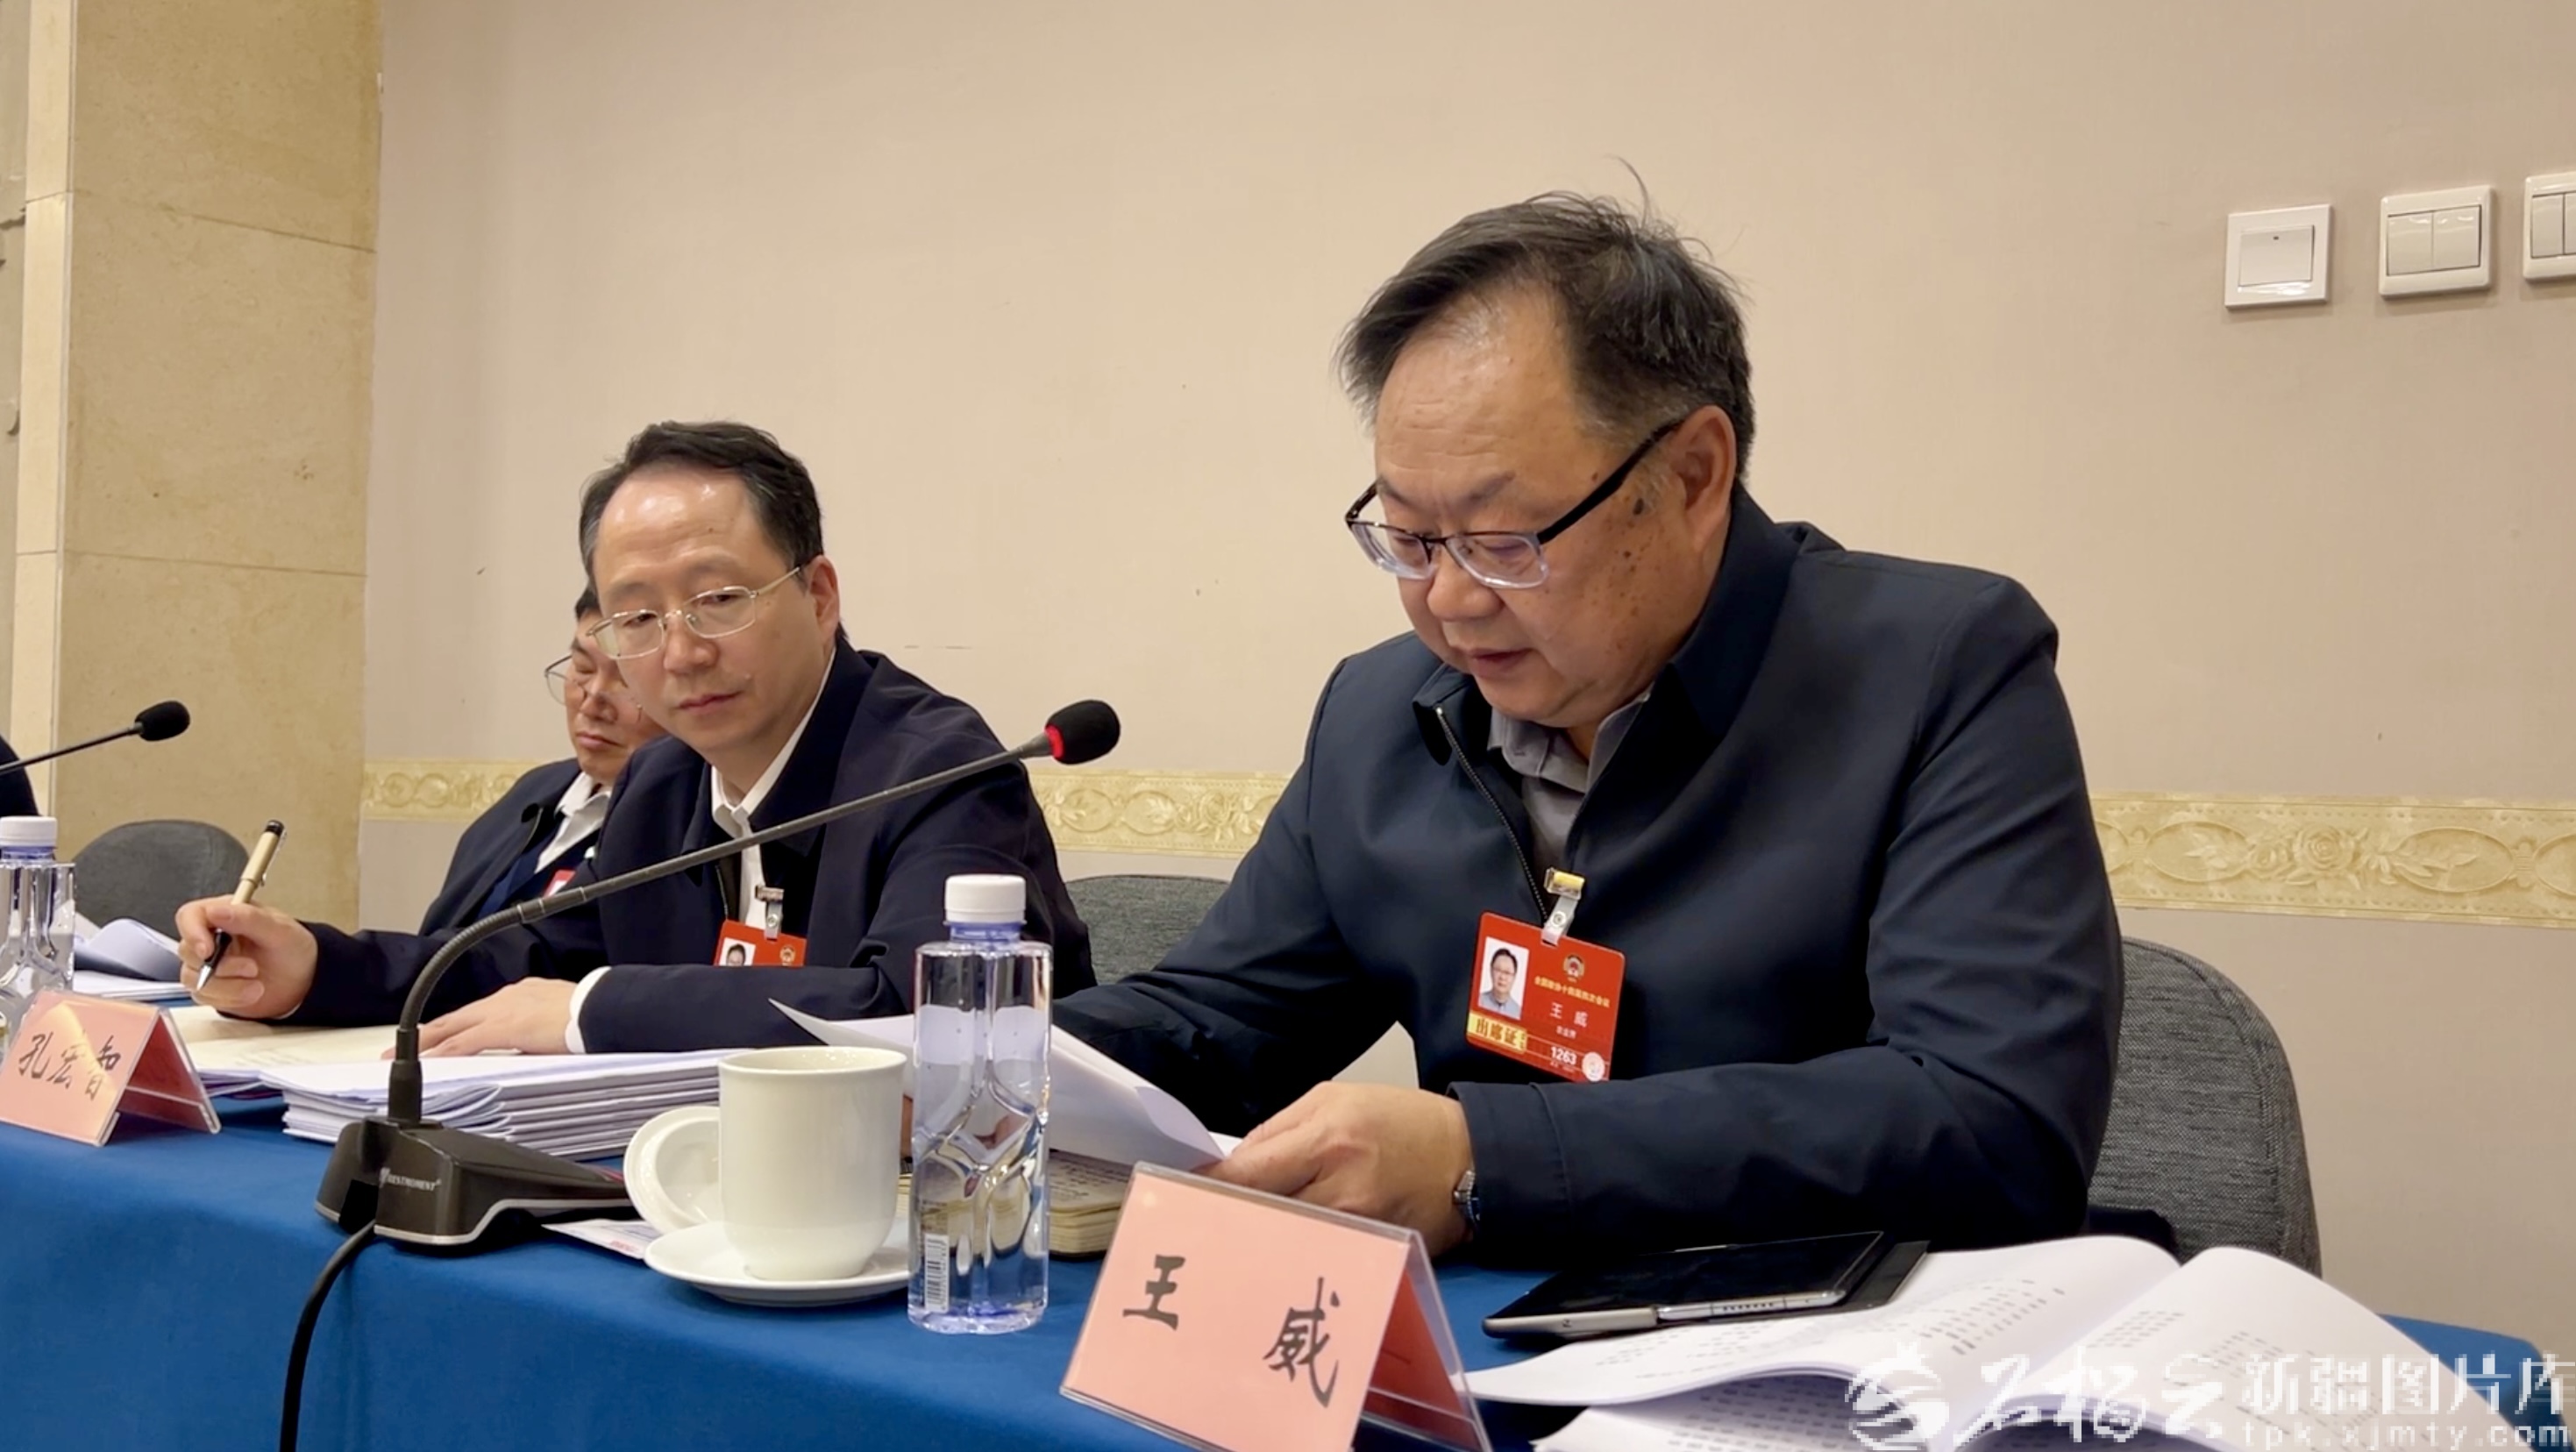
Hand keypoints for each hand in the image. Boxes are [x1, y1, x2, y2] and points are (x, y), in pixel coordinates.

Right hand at [174, 899, 317, 1018]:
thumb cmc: (293, 948)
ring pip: (192, 977)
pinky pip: (203, 996)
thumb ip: (248, 918)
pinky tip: (251, 992)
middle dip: (221, 965)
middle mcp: (211, 937)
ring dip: (226, 985)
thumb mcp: (279, 929)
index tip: (207, 950)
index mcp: (225, 913)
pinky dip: (228, 998)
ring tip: (257, 985)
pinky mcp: (211, 988)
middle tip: (252, 968)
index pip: (190, 916)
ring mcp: (208, 964)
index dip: (192, 932)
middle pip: (188, 951)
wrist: (304, 979)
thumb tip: (216, 911)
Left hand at [416, 978, 577, 1055]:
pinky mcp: (502, 1027)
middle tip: (401, 1045)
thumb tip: (531, 1048)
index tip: (440, 1036)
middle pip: (457, 1017)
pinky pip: (464, 1042)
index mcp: (521, 995)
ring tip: (405, 1056)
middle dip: (428, 1032)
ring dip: (428, 1042)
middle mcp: (506, 997)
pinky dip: (444, 1052)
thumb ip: (538, 1031)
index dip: (454, 1025)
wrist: (602, 1007)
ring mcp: (502, 1011)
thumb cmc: (591, 1013)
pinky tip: (428, 1062)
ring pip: (454, 1027)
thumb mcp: (558, 1019)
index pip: (478, 1012)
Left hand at [1204, 1084, 1473, 1254]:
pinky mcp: (1370, 1256)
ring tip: (1227, 1238)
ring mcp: (1357, 1231)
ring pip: (1282, 1242)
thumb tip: (1232, 1167)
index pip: (1247, 1174)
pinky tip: (1273, 1251)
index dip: (1207, 1188)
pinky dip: (1290, 1252)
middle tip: (1194, 1222)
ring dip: (1253, 1239)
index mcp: (1327, 1141)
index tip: (1181, 1194)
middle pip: (1259, 1215)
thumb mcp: (1335, 1097)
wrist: (1469, 1158)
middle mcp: (1340, 1192)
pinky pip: (1315, 1256)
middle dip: (1225, 1217)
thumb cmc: (1401, 1120)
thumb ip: (1277, 1130)